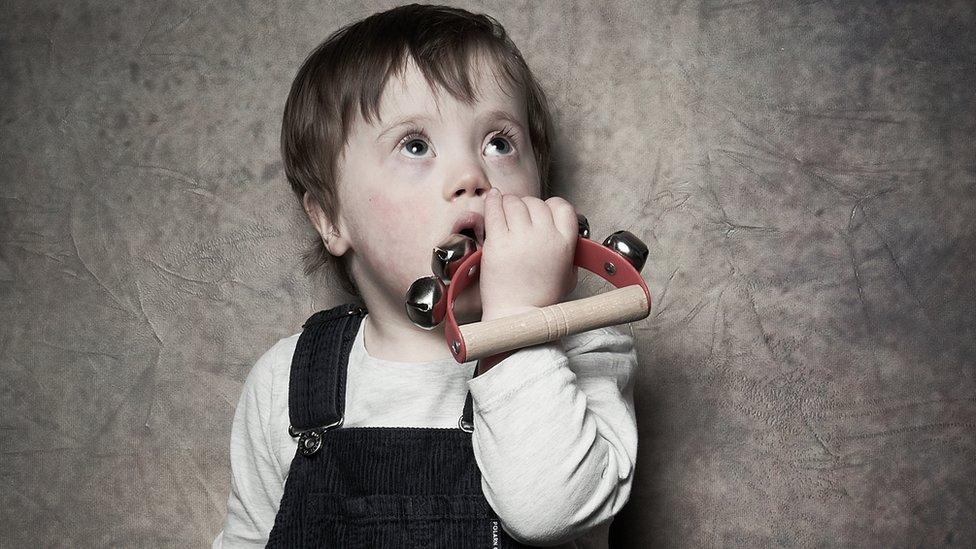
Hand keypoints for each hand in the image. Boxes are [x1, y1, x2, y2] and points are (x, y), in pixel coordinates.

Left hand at [479, 187, 577, 321]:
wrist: (518, 316)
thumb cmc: (540, 300)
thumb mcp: (568, 275)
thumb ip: (569, 252)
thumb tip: (564, 235)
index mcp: (564, 243)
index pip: (562, 206)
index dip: (550, 206)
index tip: (542, 212)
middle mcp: (545, 236)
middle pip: (536, 203)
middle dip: (526, 206)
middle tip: (519, 215)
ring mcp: (521, 237)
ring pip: (515, 202)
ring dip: (509, 203)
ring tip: (504, 209)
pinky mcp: (498, 242)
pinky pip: (494, 210)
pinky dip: (493, 201)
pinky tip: (492, 198)